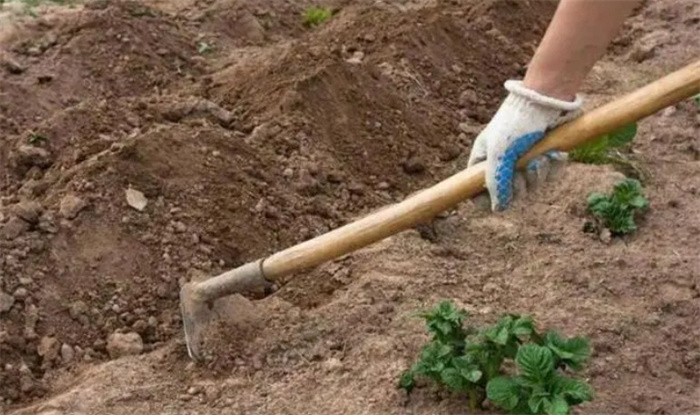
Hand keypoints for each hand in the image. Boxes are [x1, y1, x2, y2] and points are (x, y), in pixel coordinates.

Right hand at [467, 80, 582, 210]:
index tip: (498, 198)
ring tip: (541, 158)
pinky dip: (553, 168)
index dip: (486, 199)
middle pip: (509, 194)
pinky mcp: (544, 158)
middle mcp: (503, 163)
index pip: (477, 190)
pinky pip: (548, 177)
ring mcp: (524, 162)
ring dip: (538, 175)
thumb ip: (496, 183)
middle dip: (520, 186)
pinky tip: (554, 155)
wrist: (545, 100)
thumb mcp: (499, 154)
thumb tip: (497, 208)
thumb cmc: (515, 124)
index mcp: (483, 160)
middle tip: (524, 170)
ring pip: (531, 187)